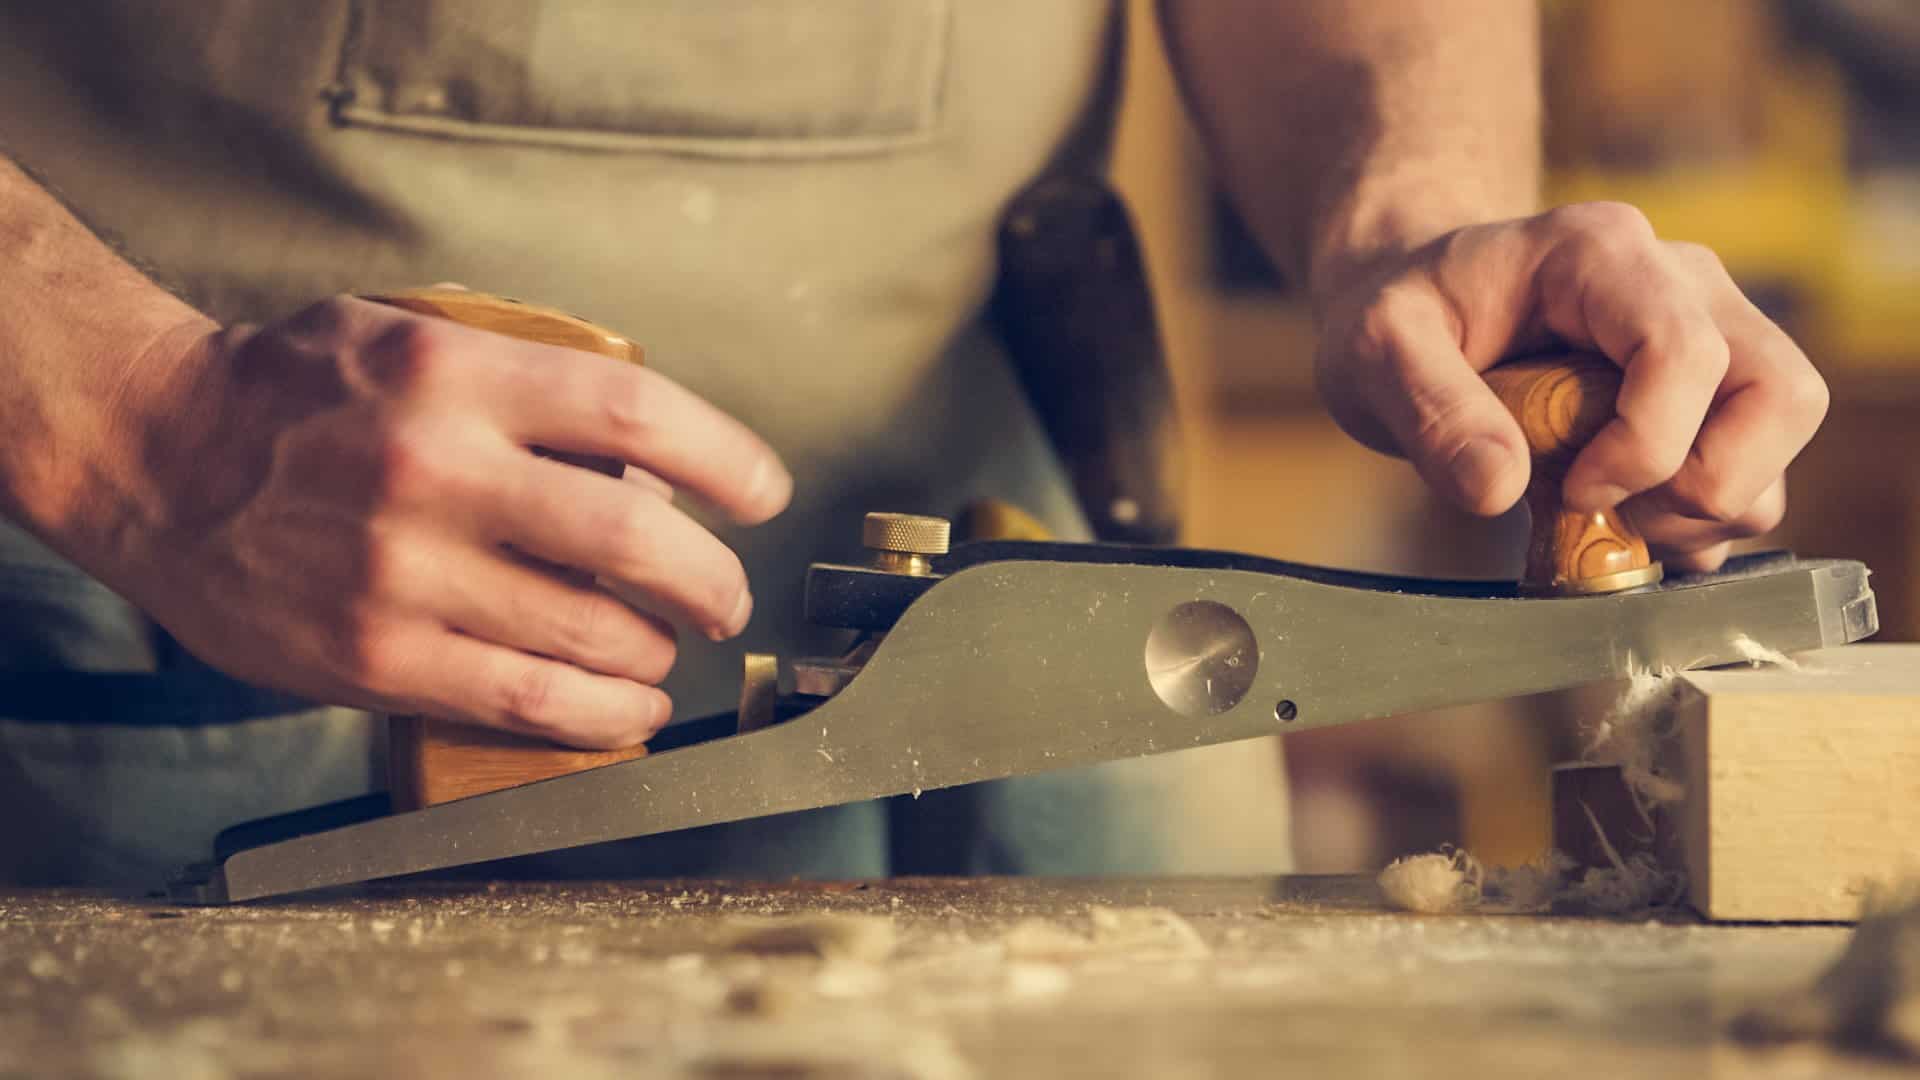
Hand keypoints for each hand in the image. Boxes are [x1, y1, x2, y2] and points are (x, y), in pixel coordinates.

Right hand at [82, 296, 789, 747]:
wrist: (156, 453)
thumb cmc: (296, 393)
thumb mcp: (415, 339)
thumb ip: (526, 384)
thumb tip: (651, 458)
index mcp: (456, 373)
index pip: (637, 414)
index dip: (726, 460)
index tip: (764, 494)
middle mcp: (436, 467)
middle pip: (635, 534)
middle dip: (712, 579)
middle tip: (727, 595)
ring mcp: (404, 570)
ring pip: (592, 628)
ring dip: (661, 649)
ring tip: (669, 648)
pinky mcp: (376, 655)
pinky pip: (527, 697)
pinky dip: (604, 712)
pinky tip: (632, 706)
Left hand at [1312, 202, 1828, 571]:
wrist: (1420, 308)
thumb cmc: (1403, 316)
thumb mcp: (1377, 350)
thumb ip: (1429, 410)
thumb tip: (1498, 489)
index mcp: (1601, 254)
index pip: (1685, 352)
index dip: (1646, 444)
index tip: (1571, 489)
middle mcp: (1681, 282)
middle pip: (1778, 393)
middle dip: (1706, 485)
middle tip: (1610, 514)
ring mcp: (1711, 333)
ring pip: (1780, 437)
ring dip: (1705, 511)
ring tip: (1604, 519)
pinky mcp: (1713, 391)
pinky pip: (1757, 469)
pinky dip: (1701, 520)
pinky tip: (1619, 522)